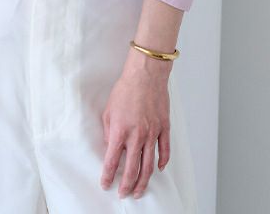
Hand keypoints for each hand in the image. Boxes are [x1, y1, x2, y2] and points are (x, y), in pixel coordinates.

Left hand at [100, 67, 171, 198]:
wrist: (145, 75)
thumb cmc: (126, 89)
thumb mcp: (109, 110)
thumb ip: (109, 131)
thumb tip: (112, 146)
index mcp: (120, 131)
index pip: (111, 161)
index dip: (107, 176)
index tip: (105, 184)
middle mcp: (137, 136)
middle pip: (132, 169)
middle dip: (126, 185)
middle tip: (123, 193)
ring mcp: (152, 134)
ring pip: (149, 166)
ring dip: (143, 181)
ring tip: (139, 191)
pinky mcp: (164, 128)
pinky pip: (165, 151)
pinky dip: (163, 162)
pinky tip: (159, 169)